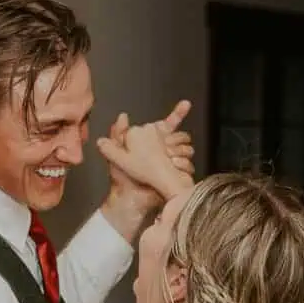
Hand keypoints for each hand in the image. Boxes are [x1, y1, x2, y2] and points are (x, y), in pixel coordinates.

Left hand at [99, 99, 193, 242]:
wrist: (130, 199)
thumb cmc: (121, 178)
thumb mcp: (116, 154)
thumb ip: (119, 134)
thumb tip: (123, 115)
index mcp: (152, 142)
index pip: (169, 125)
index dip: (178, 113)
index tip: (187, 103)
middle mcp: (165, 150)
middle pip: (181, 137)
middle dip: (174, 141)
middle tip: (165, 149)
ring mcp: (174, 163)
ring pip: (186, 150)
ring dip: (176, 154)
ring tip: (166, 161)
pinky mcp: (180, 176)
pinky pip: (188, 165)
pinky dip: (179, 166)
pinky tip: (170, 169)